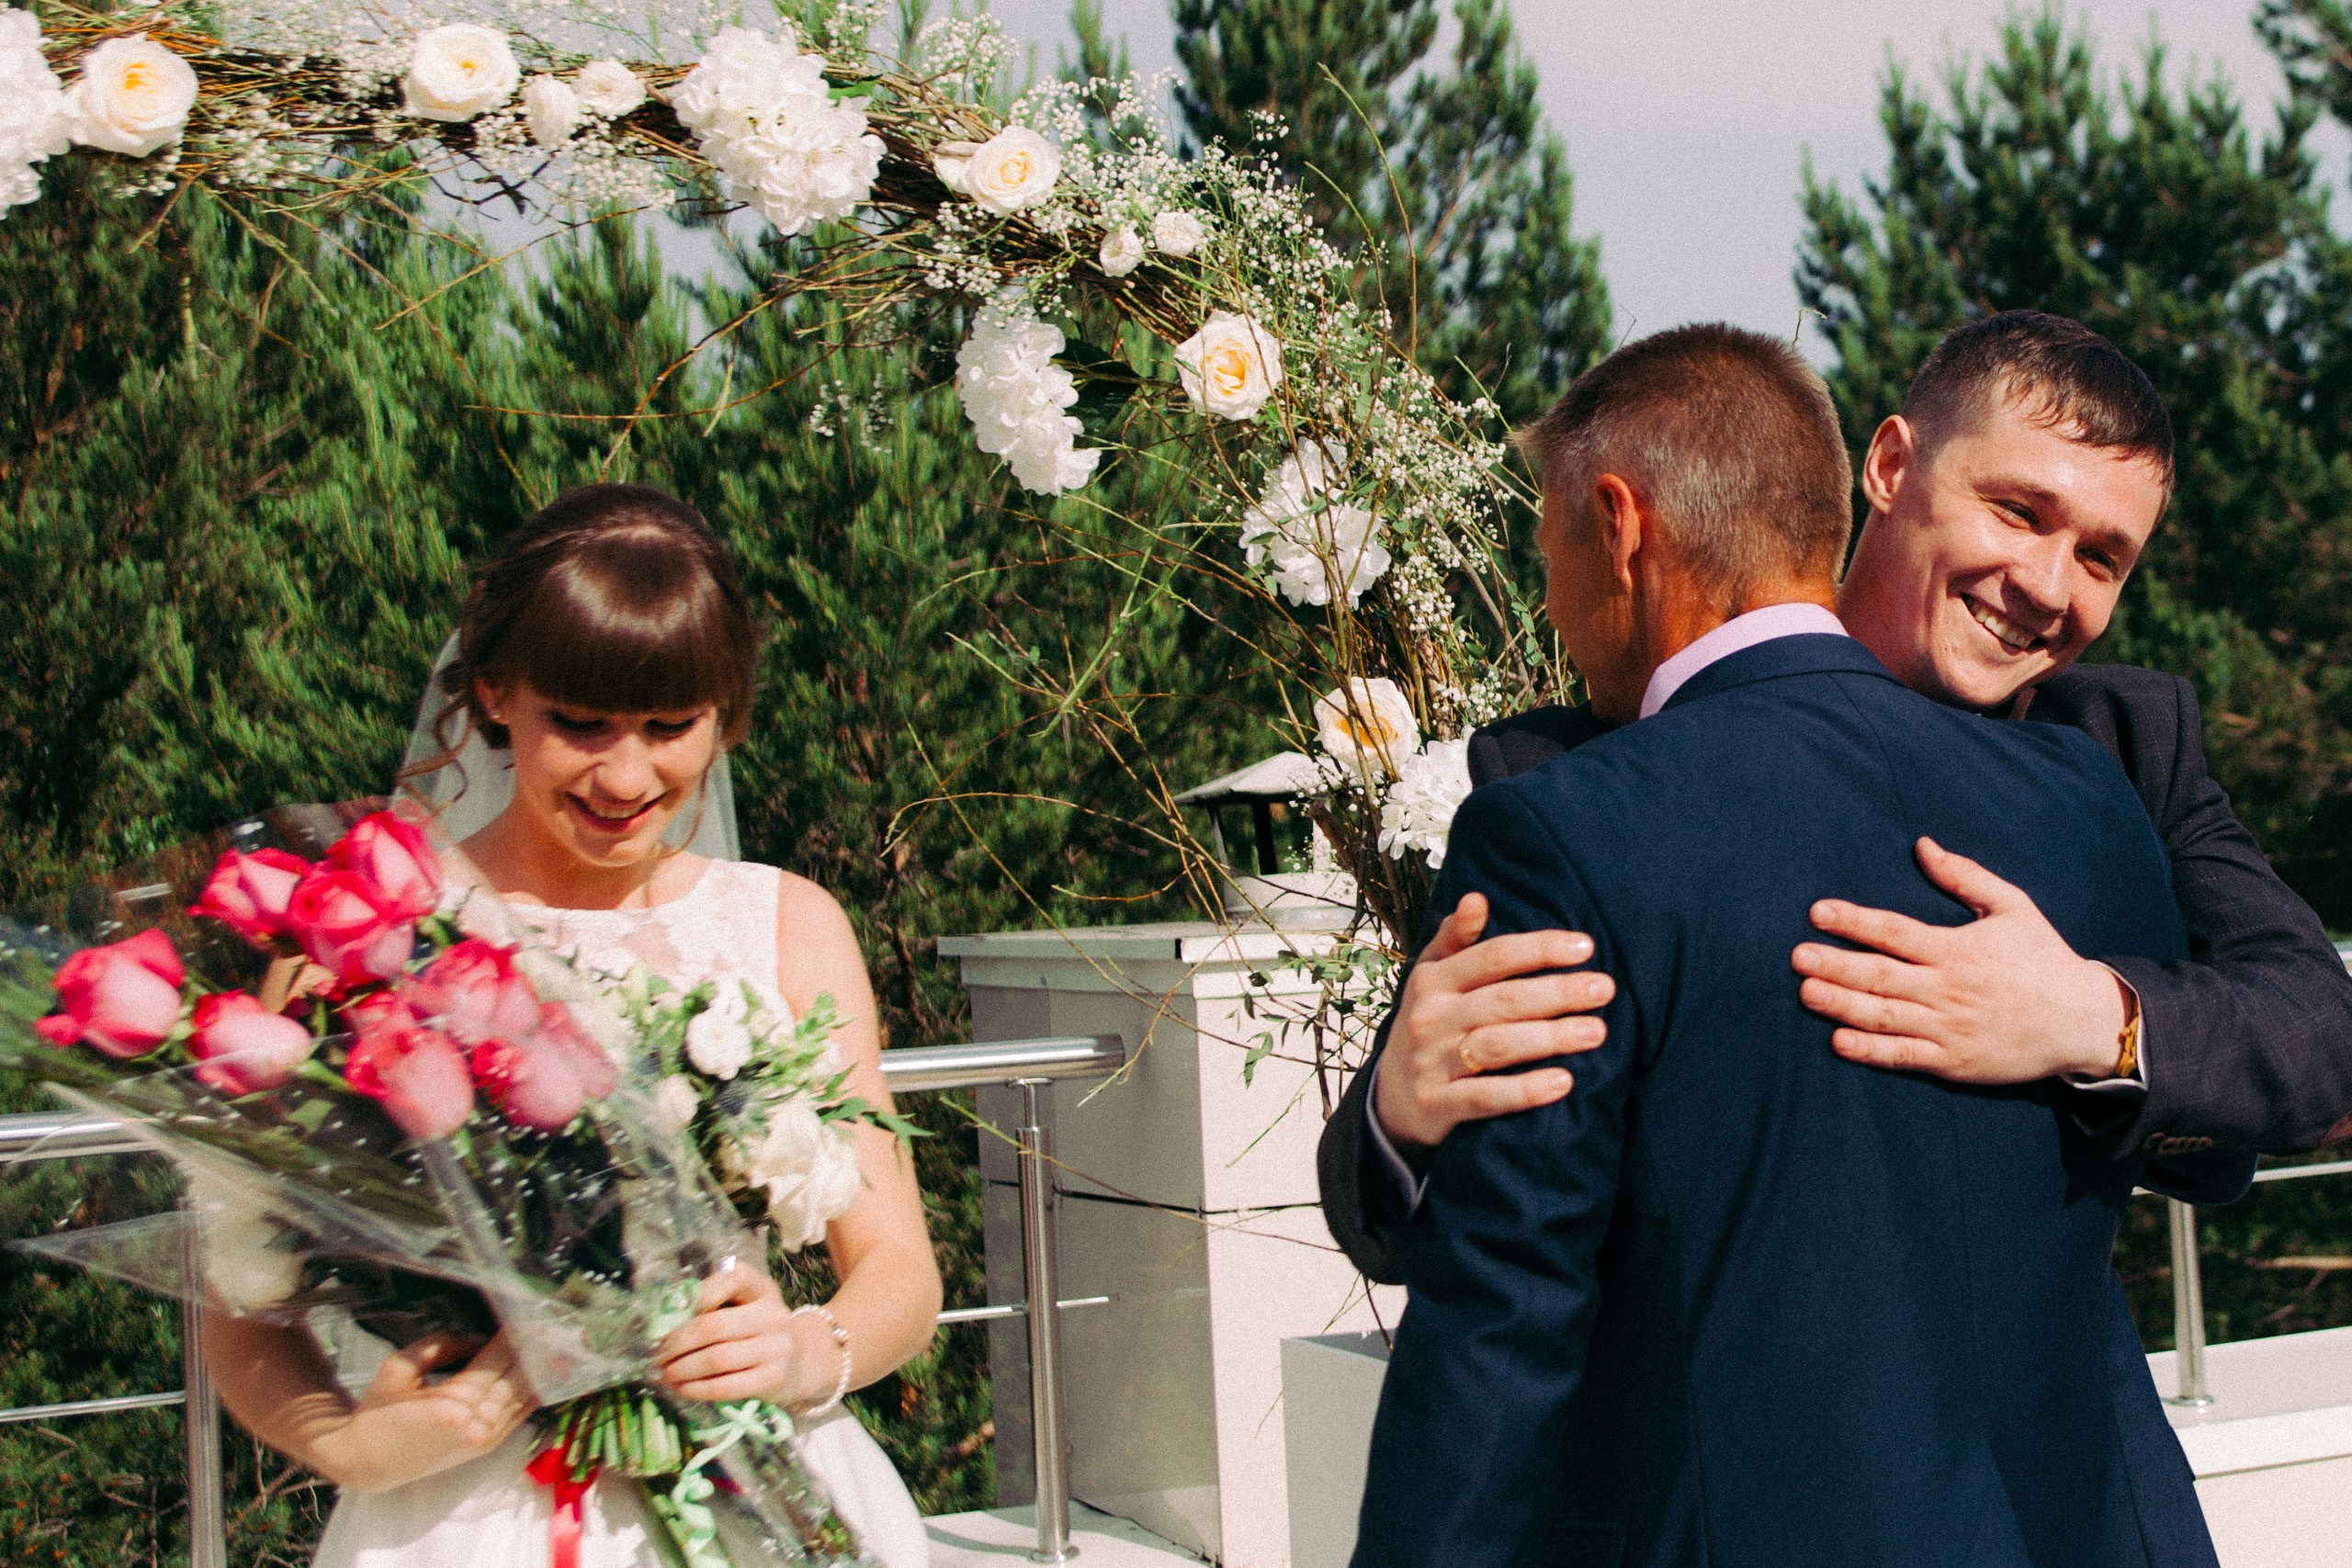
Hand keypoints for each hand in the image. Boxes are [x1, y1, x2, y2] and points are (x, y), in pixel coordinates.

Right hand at [311, 1330, 534, 1492]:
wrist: (367, 1463)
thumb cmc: (378, 1412)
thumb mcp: (400, 1367)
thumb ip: (443, 1345)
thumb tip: (480, 1336)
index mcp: (451, 1405)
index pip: (496, 1359)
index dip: (516, 1334)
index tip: (530, 1313)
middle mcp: (474, 1425)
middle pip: (518, 1376)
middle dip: (536, 1348)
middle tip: (553, 1323)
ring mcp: (484, 1440)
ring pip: (525, 1397)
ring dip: (542, 1369)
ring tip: (557, 1342)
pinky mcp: (486, 1448)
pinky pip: (521, 1416)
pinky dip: (535, 1392)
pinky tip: (547, 1372)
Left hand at [656, 1258, 827, 1406]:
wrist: (800, 1362)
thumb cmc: (756, 1331)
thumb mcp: (743, 1308)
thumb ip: (711, 1307)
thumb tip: (662, 1323)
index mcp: (762, 1289)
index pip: (732, 1278)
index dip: (697, 1295)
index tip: (669, 1316)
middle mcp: (773, 1314)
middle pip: (714, 1326)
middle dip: (676, 1343)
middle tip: (655, 1355)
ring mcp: (777, 1348)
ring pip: (716, 1359)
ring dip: (682, 1369)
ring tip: (663, 1374)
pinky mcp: (774, 1379)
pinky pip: (726, 1386)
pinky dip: (697, 1389)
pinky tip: (681, 1388)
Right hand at [1372, 893, 1613, 1149]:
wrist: (1391, 1096)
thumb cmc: (1430, 1026)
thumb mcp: (1431, 978)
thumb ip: (1455, 940)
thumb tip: (1476, 899)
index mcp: (1432, 980)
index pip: (1492, 957)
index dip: (1539, 949)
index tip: (1586, 947)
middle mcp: (1430, 1017)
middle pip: (1502, 1000)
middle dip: (1558, 992)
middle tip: (1604, 989)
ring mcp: (1431, 1062)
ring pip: (1498, 1045)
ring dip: (1551, 1037)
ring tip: (1597, 1031)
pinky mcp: (1437, 1104)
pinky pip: (1486, 1097)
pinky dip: (1525, 1090)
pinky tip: (1563, 1082)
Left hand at [1791, 837, 2131, 1083]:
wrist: (2082, 1021)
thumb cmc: (2043, 958)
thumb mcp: (2013, 907)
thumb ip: (1965, 876)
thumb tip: (1923, 845)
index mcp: (1956, 950)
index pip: (1895, 932)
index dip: (1854, 921)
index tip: (1818, 912)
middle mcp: (1947, 989)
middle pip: (1881, 975)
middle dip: (1836, 964)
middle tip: (1796, 955)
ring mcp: (1948, 1027)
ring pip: (1885, 1016)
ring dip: (1843, 1004)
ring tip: (1807, 992)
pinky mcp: (1952, 1061)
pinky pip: (1904, 1056)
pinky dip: (1871, 1051)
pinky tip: (1839, 1042)